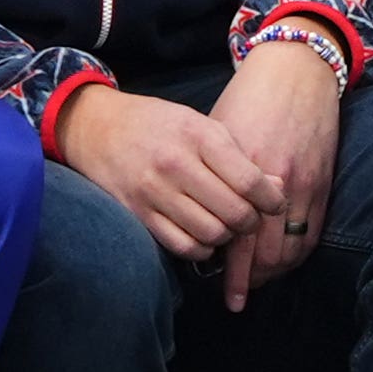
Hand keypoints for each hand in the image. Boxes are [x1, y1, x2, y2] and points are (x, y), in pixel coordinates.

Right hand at [57, 84, 286, 261]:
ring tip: (222, 223)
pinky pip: (182, 246)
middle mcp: (174, 164)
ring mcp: (153, 190)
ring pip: (211, 234)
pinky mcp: (137, 212)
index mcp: (196, 136)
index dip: (271, 200)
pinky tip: (200, 232)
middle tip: (247, 215)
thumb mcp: (200, 125)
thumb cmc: (156, 124)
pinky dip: (200, 247)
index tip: (273, 203)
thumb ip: (238, 157)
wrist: (95, 126)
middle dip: (250, 221)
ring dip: (225, 236)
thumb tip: (277, 188)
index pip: (250, 181)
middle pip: (234, 213)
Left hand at [210, 38, 341, 310]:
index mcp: (237, 171)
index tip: (221, 291)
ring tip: (257, 283)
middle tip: (237, 293)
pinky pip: (311, 232)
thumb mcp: (216, 135)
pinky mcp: (322, 183)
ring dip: (274, 271)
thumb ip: (209, 176)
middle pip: (263, 251)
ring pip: (289, 247)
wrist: (293, 74)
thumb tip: (195, 214)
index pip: (234, 236)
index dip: (231, 271)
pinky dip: (298, 253)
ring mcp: (302, 185)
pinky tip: (283, 263)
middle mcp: (271, 183)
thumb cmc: (245, 102)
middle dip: (250, 278)